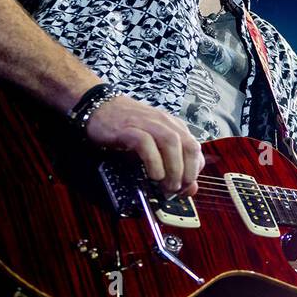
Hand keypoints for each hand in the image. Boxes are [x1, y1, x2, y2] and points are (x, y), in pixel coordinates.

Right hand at [84, 95, 202, 196]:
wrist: (100, 107)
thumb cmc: (127, 129)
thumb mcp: (153, 148)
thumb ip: (173, 166)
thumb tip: (190, 188)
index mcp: (174, 127)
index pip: (196, 150)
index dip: (194, 172)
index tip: (185, 188)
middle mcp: (165, 123)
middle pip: (189, 146)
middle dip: (188, 172)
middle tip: (177, 189)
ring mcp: (147, 124)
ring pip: (171, 143)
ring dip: (173, 169)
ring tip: (167, 186)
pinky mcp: (128, 128)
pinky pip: (146, 143)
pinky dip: (153, 161)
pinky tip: (153, 176)